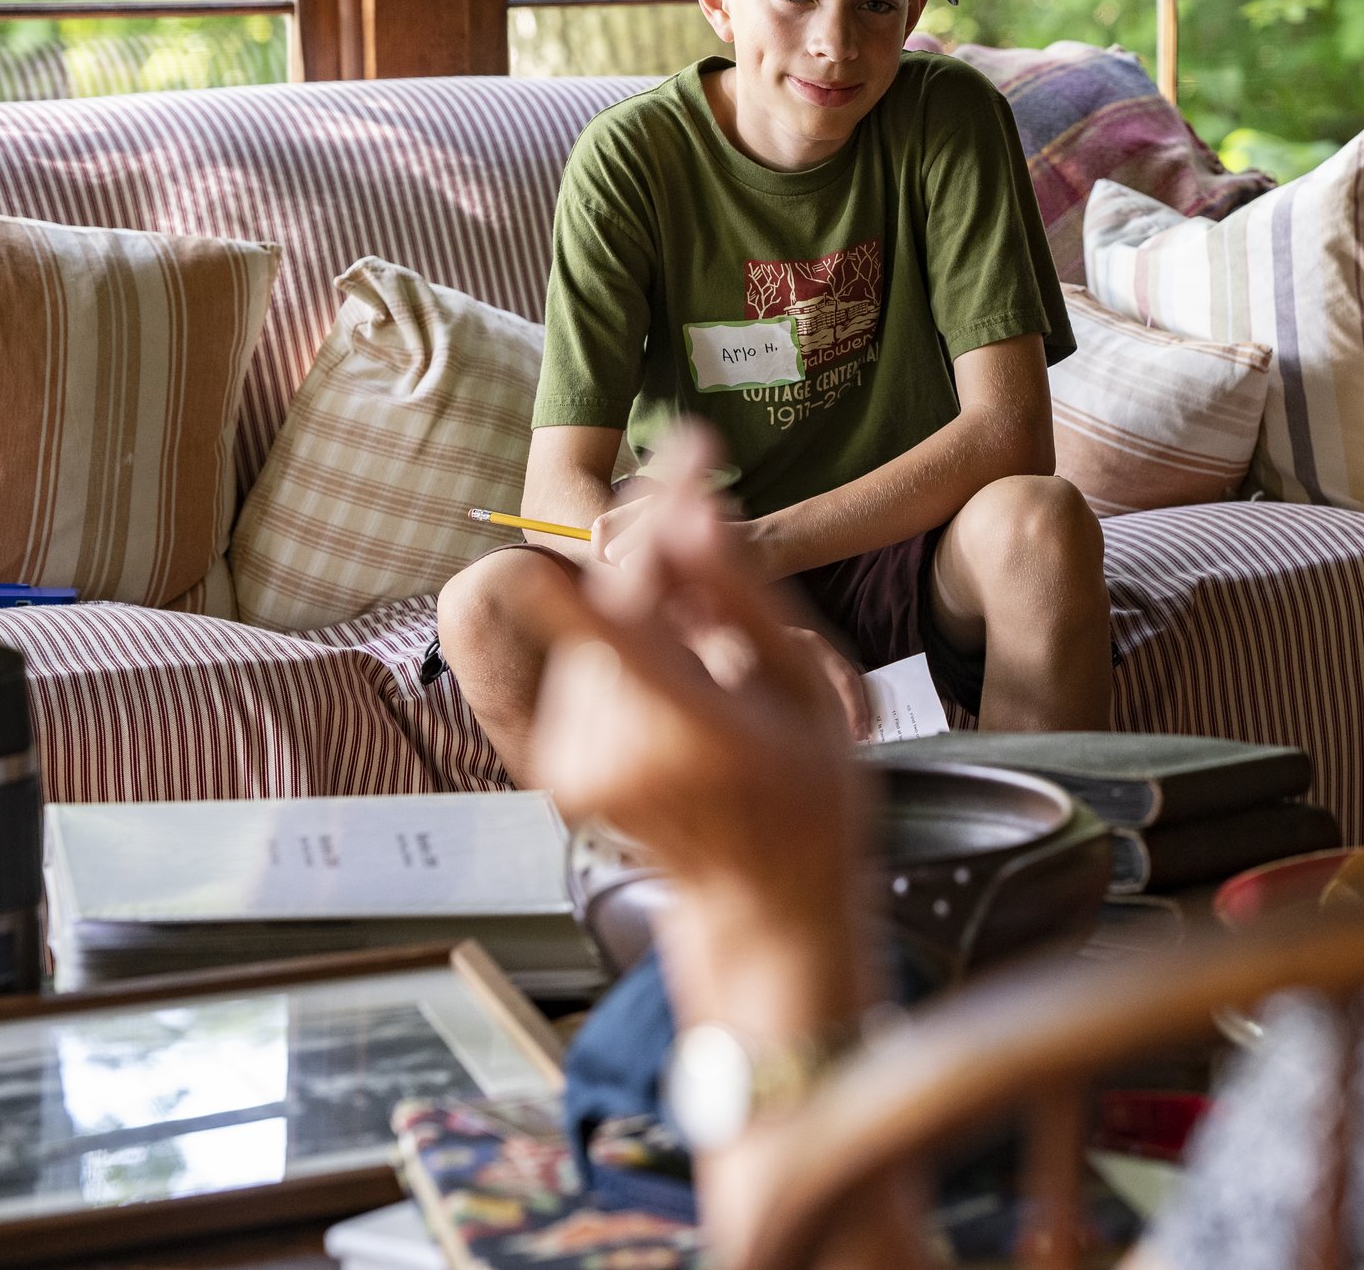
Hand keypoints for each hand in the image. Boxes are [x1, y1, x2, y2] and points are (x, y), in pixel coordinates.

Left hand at [506, 425, 868, 934]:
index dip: (645, 527)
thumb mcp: (804, 695)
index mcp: (695, 737)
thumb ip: (743, 602)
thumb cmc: (806, 797)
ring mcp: (579, 768)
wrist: (761, 906)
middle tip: (709, 511)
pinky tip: (681, 679)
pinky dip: (627, 651)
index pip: (624, 630)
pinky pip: (587, 669)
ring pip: (597, 632)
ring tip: (713, 645)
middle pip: (618, 609)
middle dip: (658, 555)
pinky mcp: (557, 769)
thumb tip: (694, 514)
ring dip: (646, 608)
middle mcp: (620, 755)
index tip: (677, 457)